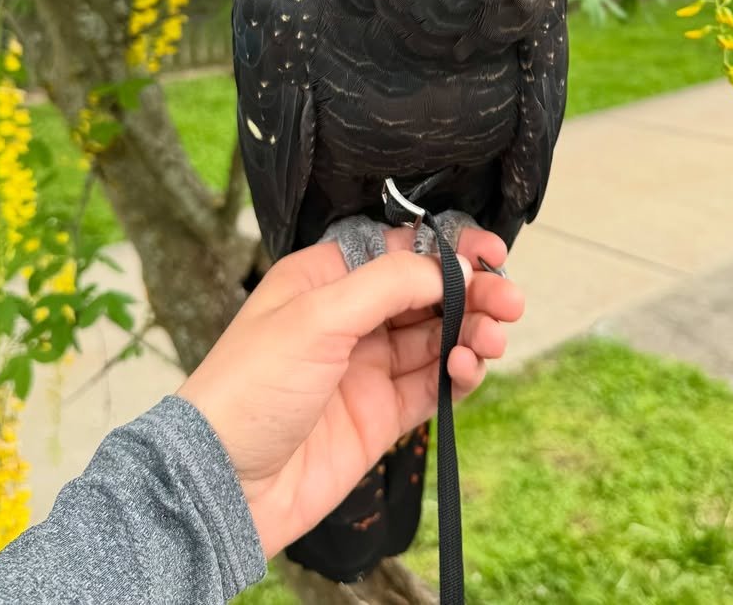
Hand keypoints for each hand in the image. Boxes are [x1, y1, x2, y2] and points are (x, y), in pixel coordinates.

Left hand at [178, 226, 523, 557]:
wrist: (224, 485)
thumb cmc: (248, 387)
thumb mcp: (316, 316)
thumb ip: (388, 283)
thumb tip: (448, 266)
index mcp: (325, 279)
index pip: (399, 249)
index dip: (447, 248)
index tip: (490, 252)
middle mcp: (350, 318)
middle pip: (427, 293)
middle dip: (472, 292)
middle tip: (509, 300)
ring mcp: (367, 368)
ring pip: (437, 337)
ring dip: (472, 331)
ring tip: (491, 340)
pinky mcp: (380, 415)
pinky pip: (433, 385)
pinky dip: (459, 374)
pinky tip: (467, 368)